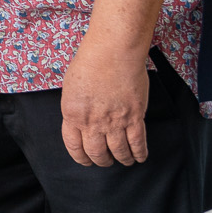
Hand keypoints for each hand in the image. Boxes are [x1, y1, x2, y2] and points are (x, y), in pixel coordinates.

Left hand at [60, 39, 150, 165]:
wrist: (113, 51)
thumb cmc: (91, 61)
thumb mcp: (71, 87)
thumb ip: (76, 107)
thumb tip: (81, 120)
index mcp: (72, 114)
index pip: (74, 146)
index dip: (81, 158)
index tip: (86, 160)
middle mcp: (92, 122)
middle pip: (96, 153)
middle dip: (101, 161)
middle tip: (106, 161)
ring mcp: (114, 122)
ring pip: (118, 152)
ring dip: (121, 159)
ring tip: (123, 160)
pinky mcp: (134, 117)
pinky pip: (137, 142)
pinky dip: (139, 153)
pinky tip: (139, 157)